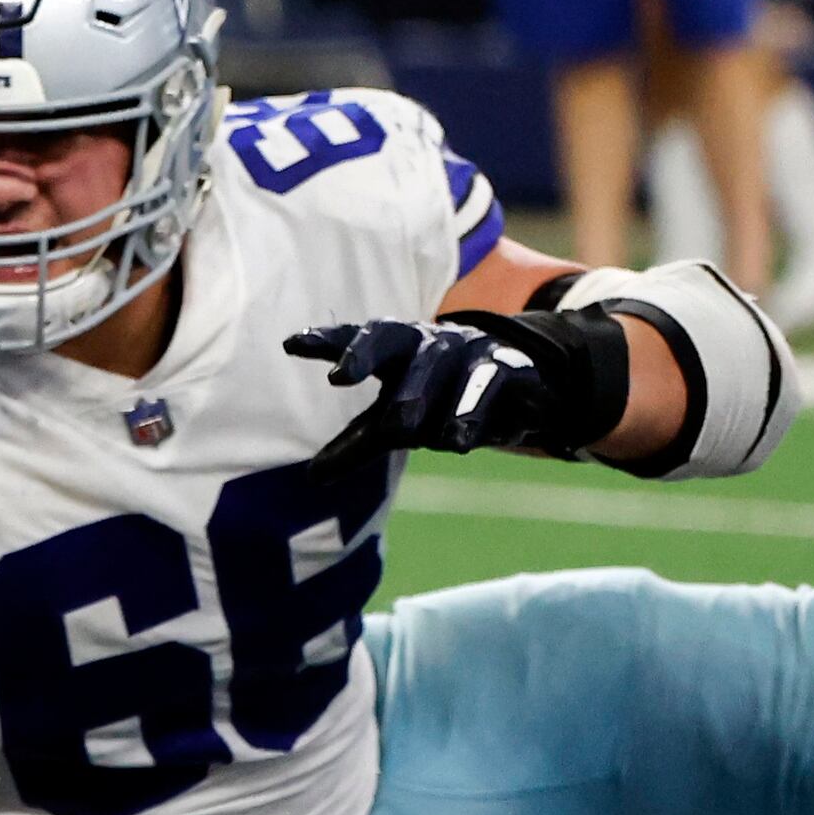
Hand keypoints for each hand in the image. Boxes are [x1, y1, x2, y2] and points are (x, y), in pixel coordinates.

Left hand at [286, 309, 624, 460]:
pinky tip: (458, 440)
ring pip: (438, 365)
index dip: (327, 339)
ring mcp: (467, 348)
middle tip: (341, 376)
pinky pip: (487, 383)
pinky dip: (471, 411)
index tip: (292, 344)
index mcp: (394, 347)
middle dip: (364, 353)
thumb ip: (358, 445)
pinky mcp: (506, 366)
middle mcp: (426, 340)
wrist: (521, 385)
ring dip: (421, 395)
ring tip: (405, 432)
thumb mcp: (397, 422)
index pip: (355, 338)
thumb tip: (312, 478)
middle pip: (389, 336)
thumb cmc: (441, 399)